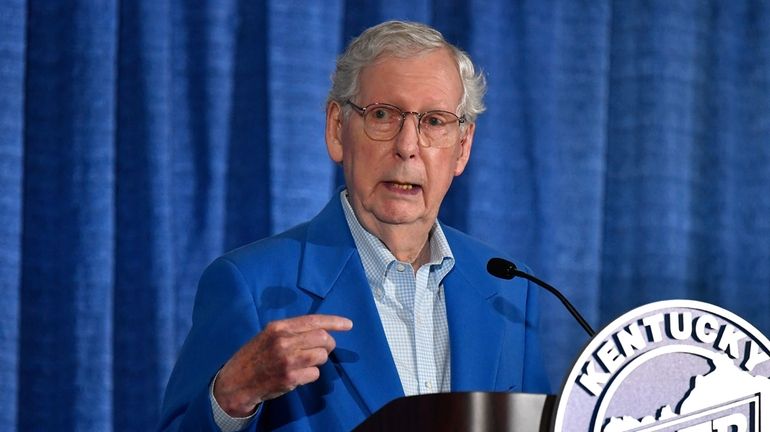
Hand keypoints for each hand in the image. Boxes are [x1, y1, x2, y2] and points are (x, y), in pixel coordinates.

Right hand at [213, 314, 352, 416]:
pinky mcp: (290, 378)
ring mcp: (287, 360)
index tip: (348, 324)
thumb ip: (291, 331)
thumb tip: (320, 330)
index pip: (313, 320)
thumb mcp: (268, 335)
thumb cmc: (254, 356)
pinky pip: (315, 373)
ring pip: (322, 356)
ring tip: (307, 362)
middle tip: (325, 349)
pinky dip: (311, 374)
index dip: (334, 322)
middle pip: (322, 338)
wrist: (236, 381)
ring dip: (320, 360)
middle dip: (329, 344)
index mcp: (278, 327)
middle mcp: (283, 341)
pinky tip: (299, 375)